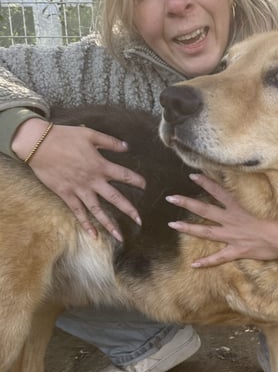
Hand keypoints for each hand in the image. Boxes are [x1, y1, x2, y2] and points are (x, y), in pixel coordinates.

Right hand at [12, 118, 145, 239]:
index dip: (136, 181)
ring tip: (120, 237)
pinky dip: (86, 224)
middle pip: (115, 198)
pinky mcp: (66, 194)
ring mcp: (79, 189)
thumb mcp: (90, 134)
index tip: (145, 186)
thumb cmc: (65, 136)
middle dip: (129, 210)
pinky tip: (93, 235)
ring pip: (98, 210)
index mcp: (100, 165)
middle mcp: (92, 180)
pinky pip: (78, 212)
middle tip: (140, 221)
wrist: (39, 144)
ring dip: (109, 224)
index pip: (124, 175)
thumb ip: (110, 142)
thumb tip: (127, 147)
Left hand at [166, 174, 277, 266]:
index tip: (192, 175)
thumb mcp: (267, 207)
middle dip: (187, 203)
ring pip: (206, 232)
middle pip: (205, 209)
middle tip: (171, 197)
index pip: (219, 192)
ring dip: (189, 228)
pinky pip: (219, 258)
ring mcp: (233, 237)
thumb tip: (254, 191)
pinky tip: (193, 265)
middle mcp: (232, 221)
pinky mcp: (237, 251)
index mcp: (239, 209)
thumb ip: (256, 201)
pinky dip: (206, 262)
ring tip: (173, 224)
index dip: (206, 182)